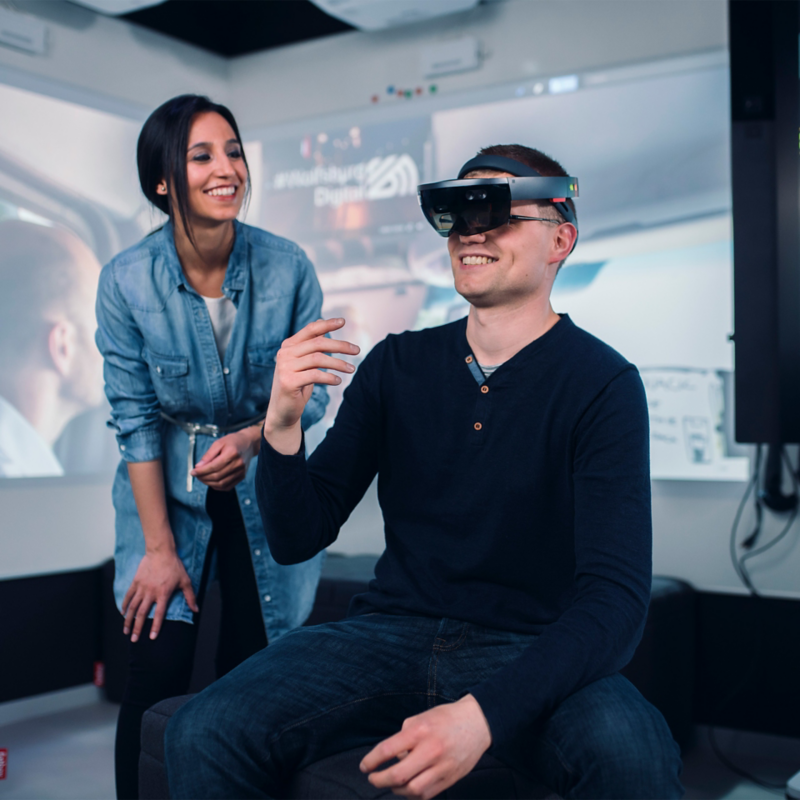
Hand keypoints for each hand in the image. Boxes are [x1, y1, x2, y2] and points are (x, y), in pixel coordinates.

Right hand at [121, 547, 197, 641]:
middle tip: (133, 639)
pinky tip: (122, 613)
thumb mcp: (185, 581)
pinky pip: (128, 596)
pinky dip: (124, 605)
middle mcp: (151, 593)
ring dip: (128, 620)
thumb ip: (190, 597)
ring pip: (132, 607)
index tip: (151, 638)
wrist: (161, 551)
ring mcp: (142, 588)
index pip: (158, 614)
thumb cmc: (175, 566)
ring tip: (125, 631)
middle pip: (141, 614)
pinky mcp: (135, 582)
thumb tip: (196, 610)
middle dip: (137, 628)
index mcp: (163, 594)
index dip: (155, 627)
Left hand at [192, 427, 258, 490]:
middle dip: (203, 477)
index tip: (193, 472)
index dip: (202, 471)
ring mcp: (241, 472)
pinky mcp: (242, 476)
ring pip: (221, 483)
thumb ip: (208, 455)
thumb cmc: (233, 441)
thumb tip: (198, 467)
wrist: (248, 443)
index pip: (214, 466)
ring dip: (209, 483)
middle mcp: (238, 464)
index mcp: (232, 453)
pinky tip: (211, 481)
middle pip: (217, 476)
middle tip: (196, 475)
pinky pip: (227, 486)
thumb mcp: (219, 443)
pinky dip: (217, 486)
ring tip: (202, 478)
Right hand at [264, 318, 359, 452]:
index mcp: (289, 346)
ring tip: (352, 369)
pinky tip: (338, 381)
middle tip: (357, 350)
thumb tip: (322, 324)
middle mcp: (285, 353)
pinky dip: (330, 377)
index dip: (327, 325)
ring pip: (318, 359)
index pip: (310, 330)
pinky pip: (315, 375)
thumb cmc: (298, 384)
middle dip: (340, 346)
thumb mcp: (304, 363)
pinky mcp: (288, 382)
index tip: (343, 321)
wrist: (283, 410)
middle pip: (317, 344)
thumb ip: (311, 346)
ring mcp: (285, 367)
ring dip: (338, 363)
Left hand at [360, 695, 491, 799]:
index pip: (388, 750)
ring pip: (412, 790)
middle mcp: (430, 750)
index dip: (371, 761)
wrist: (478, 723)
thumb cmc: (446, 718)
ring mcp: (442, 767)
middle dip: (379, 780)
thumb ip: (404, 735)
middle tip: (373, 779)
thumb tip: (394, 755)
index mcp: (420, 731)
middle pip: (398, 775)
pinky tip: (408, 787)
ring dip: (396, 789)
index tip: (364, 766)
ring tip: (391, 783)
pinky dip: (413, 794)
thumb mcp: (421, 717)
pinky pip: (426, 794)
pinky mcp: (450, 778)